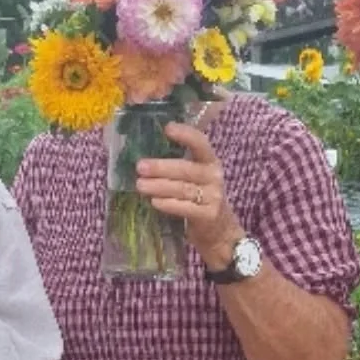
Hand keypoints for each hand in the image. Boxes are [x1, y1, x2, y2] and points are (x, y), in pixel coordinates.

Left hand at [135, 122, 245, 268]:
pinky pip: (185, 207)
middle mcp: (214, 176)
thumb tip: (143, 159)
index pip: (200, 143)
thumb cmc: (199, 200)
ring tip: (140, 185)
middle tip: (140, 167)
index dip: (185, 134)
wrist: (219, 232)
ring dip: (159, 186)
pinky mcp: (209, 215)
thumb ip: (176, 167)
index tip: (167, 128)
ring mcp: (213, 196)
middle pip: (186, 169)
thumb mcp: (193, 180)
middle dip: (161, 167)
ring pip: (183, 189)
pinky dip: (168, 204)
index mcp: (210, 161)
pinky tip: (154, 202)